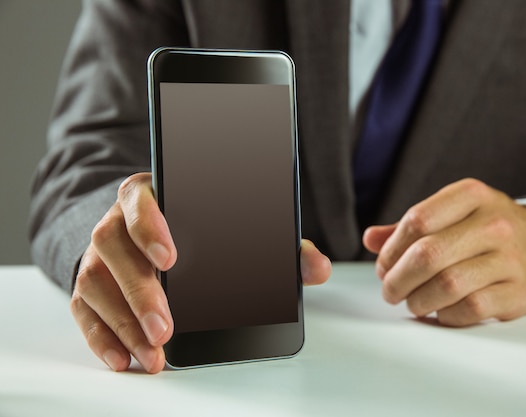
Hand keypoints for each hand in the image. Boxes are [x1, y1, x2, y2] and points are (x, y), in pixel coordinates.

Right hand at [71, 173, 330, 372]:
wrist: (150, 233)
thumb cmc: (197, 228)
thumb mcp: (234, 228)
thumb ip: (279, 246)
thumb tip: (318, 269)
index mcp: (151, 195)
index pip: (141, 200)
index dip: (151, 226)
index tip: (172, 258)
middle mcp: (116, 221)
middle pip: (113, 247)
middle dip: (140, 291)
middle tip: (167, 328)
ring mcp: (98, 253)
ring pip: (94, 282)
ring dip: (122, 322)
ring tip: (154, 352)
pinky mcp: (91, 283)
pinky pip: (82, 309)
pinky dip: (101, 337)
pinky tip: (124, 359)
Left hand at [363, 178, 525, 326]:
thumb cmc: (489, 231)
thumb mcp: (455, 214)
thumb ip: (412, 226)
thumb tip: (371, 239)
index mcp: (471, 196)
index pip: (417, 220)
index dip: (391, 249)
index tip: (384, 265)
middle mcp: (493, 223)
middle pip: (428, 254)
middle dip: (398, 279)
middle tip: (390, 290)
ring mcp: (509, 258)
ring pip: (446, 285)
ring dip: (418, 300)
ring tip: (413, 302)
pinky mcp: (519, 292)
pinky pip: (470, 309)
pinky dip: (446, 315)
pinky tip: (441, 311)